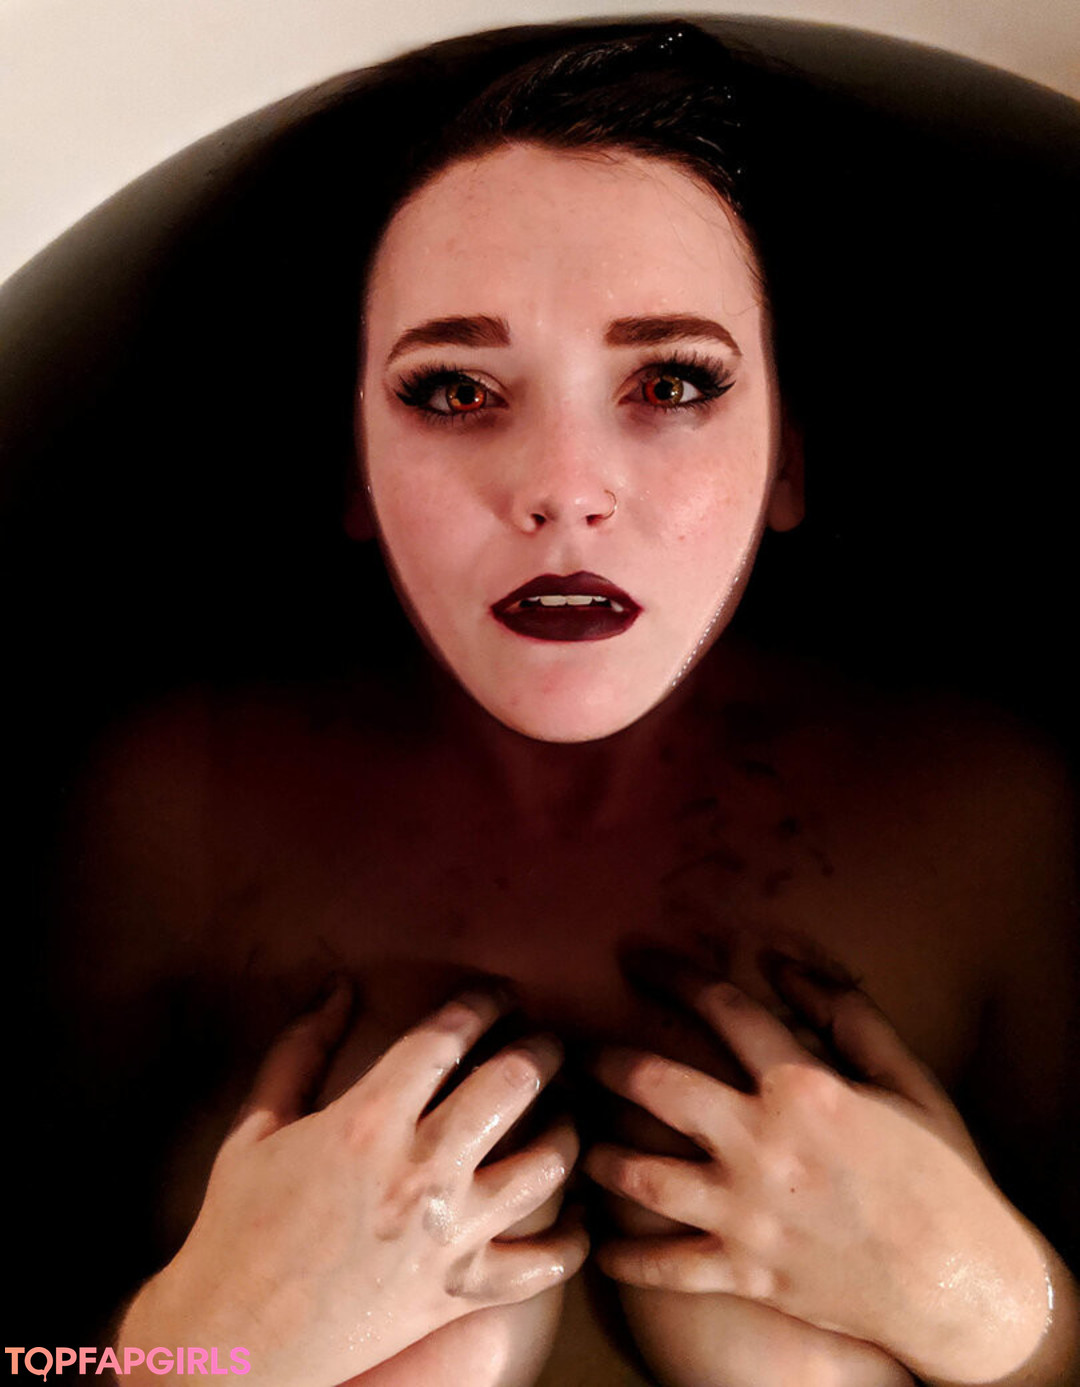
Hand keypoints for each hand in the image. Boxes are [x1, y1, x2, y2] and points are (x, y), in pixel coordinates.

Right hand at [121, 982, 586, 1386]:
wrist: (232, 1338)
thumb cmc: (239, 1226)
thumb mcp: (256, 1126)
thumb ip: (301, 1048)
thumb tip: (339, 986)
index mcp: (366, 1122)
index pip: (446, 1036)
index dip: (484, 1001)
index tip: (502, 993)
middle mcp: (417, 1172)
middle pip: (512, 1084)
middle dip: (540, 1047)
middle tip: (545, 1040)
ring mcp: (446, 1236)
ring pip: (544, 1166)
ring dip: (566, 1128)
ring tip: (565, 1112)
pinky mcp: (458, 1292)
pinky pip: (541, 1265)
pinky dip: (571, 1240)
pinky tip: (578, 1213)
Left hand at [585, 953, 1051, 1383]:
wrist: (964, 1284)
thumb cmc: (941, 1173)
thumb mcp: (906, 1078)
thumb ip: (847, 1016)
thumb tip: (788, 967)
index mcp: (802, 1087)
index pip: (720, 1008)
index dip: (669, 973)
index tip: (632, 955)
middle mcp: (763, 1143)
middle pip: (658, 1086)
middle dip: (608, 1063)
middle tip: (581, 1053)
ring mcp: (748, 1211)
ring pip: (645, 1177)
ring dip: (603, 1156)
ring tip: (582, 1146)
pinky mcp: (747, 1271)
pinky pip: (668, 1266)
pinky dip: (630, 1258)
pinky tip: (605, 1246)